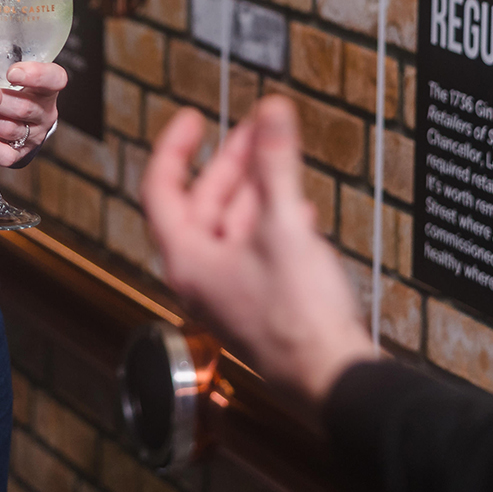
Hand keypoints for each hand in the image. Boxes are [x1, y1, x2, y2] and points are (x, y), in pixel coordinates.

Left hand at [0, 58, 65, 166]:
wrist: (21, 119)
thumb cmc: (12, 87)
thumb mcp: (13, 71)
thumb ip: (0, 62)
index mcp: (47, 87)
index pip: (54, 79)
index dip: (36, 76)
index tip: (12, 72)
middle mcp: (44, 112)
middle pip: (24, 108)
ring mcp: (34, 135)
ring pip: (11, 130)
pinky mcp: (20, 153)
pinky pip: (4, 155)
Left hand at [142, 99, 380, 408]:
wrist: (331, 378)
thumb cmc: (298, 320)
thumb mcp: (283, 224)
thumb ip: (275, 163)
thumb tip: (271, 113)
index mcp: (188, 259)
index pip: (161, 189)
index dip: (176, 148)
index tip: (192, 120)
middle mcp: (201, 276)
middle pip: (203, 203)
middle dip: (231, 162)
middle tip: (255, 129)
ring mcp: (230, 290)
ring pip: (234, 225)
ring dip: (256, 189)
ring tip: (280, 158)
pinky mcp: (260, 301)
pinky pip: (256, 248)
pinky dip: (272, 220)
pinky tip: (298, 208)